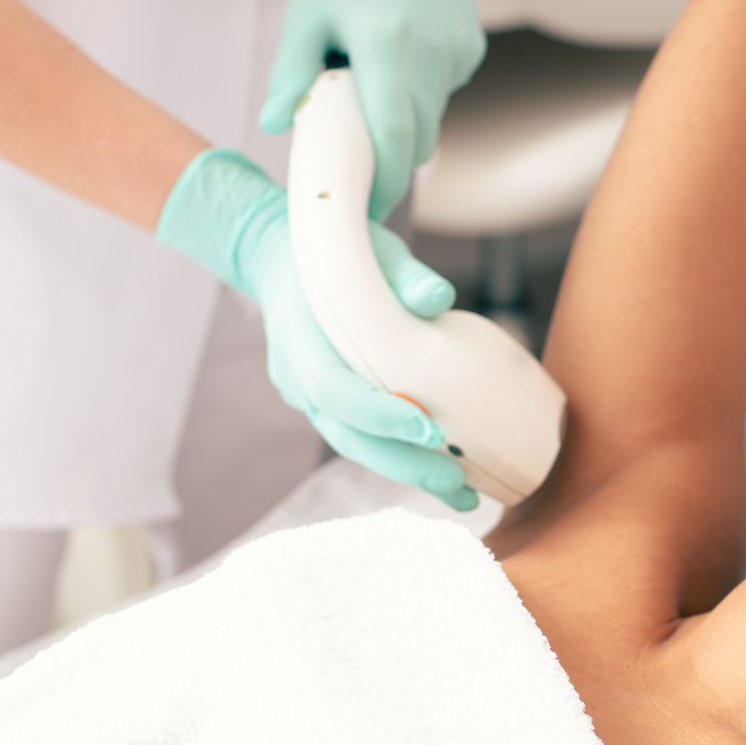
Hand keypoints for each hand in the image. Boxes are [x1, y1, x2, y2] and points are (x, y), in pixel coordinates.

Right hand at [156, 149, 479, 510]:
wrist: (284, 259)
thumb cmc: (337, 253)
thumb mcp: (370, 251)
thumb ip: (403, 274)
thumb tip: (438, 297)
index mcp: (299, 340)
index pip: (334, 391)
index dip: (379, 415)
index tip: (429, 429)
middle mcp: (298, 378)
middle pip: (346, 435)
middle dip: (403, 465)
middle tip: (457, 484)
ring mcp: (308, 397)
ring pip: (354, 445)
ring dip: (407, 471)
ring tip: (462, 493)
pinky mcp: (328, 406)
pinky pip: (361, 437)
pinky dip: (400, 455)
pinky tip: (444, 471)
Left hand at [257, 0, 488, 222]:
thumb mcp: (307, 12)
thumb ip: (290, 72)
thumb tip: (274, 125)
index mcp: (385, 44)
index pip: (392, 135)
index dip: (382, 183)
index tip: (367, 209)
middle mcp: (429, 54)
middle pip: (417, 142)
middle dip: (390, 160)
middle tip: (358, 157)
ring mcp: (457, 54)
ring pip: (432, 121)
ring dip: (403, 122)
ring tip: (375, 83)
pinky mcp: (471, 53)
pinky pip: (444, 94)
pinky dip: (421, 93)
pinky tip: (404, 56)